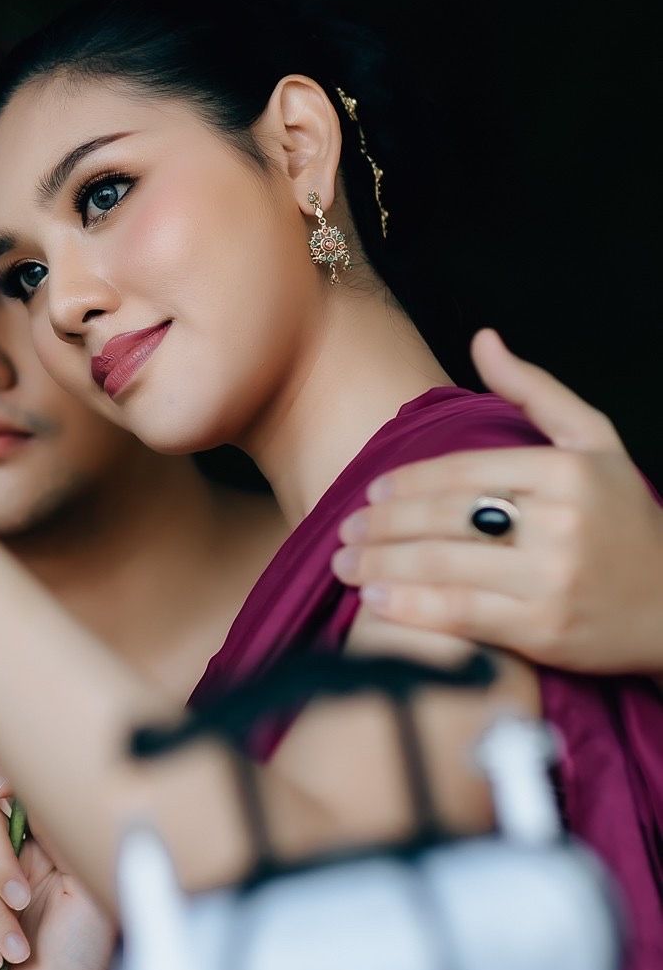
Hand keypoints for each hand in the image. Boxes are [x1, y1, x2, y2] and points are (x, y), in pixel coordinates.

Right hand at [0, 779, 118, 969]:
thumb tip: (38, 785)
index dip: (1, 779)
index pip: (11, 792)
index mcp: (43, 844)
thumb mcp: (90, 884)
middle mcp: (8, 860)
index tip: (3, 787)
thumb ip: (61, 834)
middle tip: (23, 898)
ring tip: (20, 953)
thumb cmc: (91, 952)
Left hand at [332, 328, 662, 674]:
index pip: (462, 471)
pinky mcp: (544, 631)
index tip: (369, 492)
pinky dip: (410, 607)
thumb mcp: (595, 441)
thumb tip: (482, 338)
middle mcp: (559, 522)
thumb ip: (535, 390)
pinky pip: (461, 615)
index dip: (407, 482)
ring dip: (381, 564)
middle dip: (382, 525)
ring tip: (344, 564)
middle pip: (445, 517)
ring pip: (444, 565)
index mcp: (566, 470)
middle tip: (343, 529)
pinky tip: (375, 600)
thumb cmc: (626, 520)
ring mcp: (551, 579)